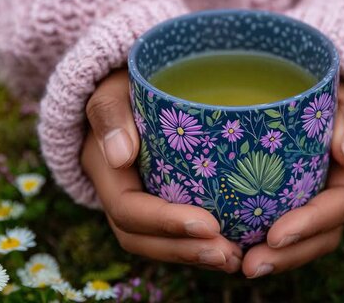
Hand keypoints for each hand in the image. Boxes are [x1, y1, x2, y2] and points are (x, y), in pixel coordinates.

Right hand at [81, 70, 242, 272]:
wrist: (130, 89)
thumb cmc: (124, 85)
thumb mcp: (111, 89)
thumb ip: (110, 113)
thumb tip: (119, 154)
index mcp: (106, 172)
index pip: (128, 210)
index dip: (165, 223)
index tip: (209, 224)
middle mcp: (119, 195)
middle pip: (142, 238)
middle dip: (183, 250)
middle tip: (227, 253)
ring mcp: (139, 202)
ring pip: (158, 243)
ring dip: (195, 256)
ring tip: (236, 259)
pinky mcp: (161, 200)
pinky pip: (174, 234)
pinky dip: (200, 245)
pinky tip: (236, 248)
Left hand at [241, 83, 343, 277]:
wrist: (319, 102)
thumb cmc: (333, 98)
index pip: (339, 207)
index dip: (311, 225)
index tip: (276, 235)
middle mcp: (333, 198)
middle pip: (319, 238)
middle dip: (287, 257)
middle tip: (250, 266)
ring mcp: (311, 205)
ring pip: (299, 243)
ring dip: (272, 259)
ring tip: (238, 266)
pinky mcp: (288, 205)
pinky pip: (278, 231)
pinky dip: (258, 243)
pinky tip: (230, 250)